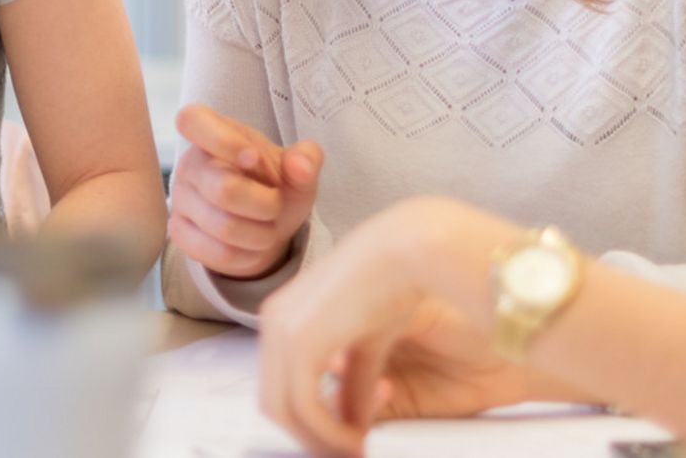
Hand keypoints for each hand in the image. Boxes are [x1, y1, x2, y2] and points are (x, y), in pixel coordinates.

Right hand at [169, 104, 321, 280]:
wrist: (262, 223)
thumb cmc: (275, 184)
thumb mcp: (298, 169)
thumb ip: (306, 160)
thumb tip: (301, 167)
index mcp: (211, 131)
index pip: (192, 121)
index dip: (223, 141)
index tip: (255, 157)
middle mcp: (189, 163)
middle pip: (223, 188)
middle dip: (265, 204)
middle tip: (276, 205)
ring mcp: (180, 199)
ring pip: (223, 226)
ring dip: (260, 234)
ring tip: (268, 227)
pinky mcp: (179, 232)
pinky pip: (216, 251)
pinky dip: (246, 255)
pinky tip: (252, 245)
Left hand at [254, 198, 505, 456]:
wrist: (411, 248)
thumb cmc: (396, 281)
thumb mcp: (368, 342)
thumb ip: (355, 380)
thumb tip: (351, 422)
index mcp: (283, 316)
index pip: (276, 384)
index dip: (307, 421)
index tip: (345, 439)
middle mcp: (274, 322)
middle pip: (274, 404)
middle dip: (312, 437)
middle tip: (350, 452)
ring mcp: (282, 330)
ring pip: (284, 412)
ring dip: (321, 440)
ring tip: (357, 448)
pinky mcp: (301, 341)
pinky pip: (304, 408)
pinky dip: (329, 433)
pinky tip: (357, 437)